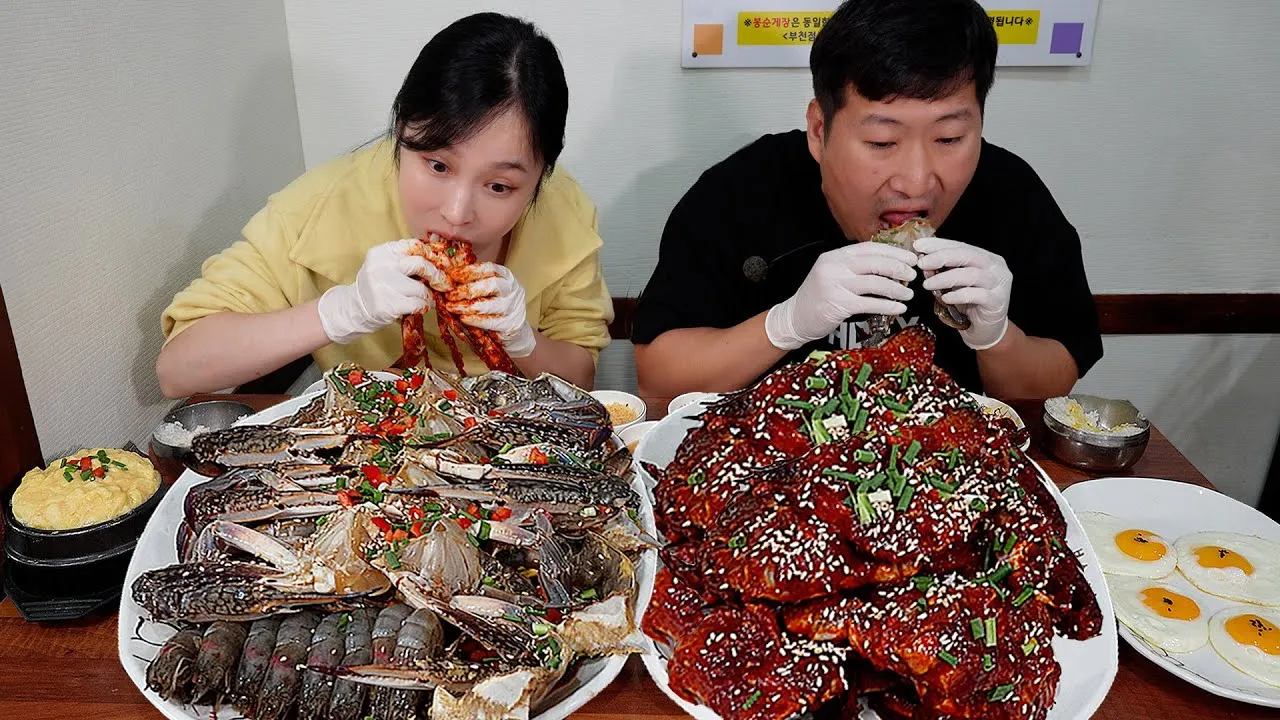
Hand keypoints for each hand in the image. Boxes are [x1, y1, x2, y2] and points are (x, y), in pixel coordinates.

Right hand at [317, 239, 445, 343]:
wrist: (355, 308)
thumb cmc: (377, 285)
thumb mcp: (386, 265)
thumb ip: (407, 259)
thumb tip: (439, 258)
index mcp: (382, 252)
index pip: (414, 245)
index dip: (431, 254)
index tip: (441, 263)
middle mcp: (381, 266)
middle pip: (420, 264)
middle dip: (436, 274)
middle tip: (443, 283)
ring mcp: (383, 286)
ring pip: (421, 288)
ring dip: (428, 295)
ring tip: (426, 298)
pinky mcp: (388, 305)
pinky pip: (418, 303)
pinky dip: (423, 306)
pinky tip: (420, 307)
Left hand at [443, 262, 536, 357]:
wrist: (514, 327)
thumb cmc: (496, 304)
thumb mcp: (489, 289)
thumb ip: (474, 283)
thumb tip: (449, 279)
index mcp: (506, 276)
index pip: (490, 268)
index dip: (470, 271)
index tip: (453, 275)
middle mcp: (512, 290)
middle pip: (491, 285)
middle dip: (467, 289)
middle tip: (450, 294)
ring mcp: (512, 308)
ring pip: (489, 305)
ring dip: (467, 306)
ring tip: (451, 307)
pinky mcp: (510, 325)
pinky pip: (490, 322)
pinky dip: (475, 320)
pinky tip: (463, 318)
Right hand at [764, 242, 916, 350]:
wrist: (794, 318)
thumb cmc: (817, 297)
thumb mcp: (832, 273)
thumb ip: (854, 267)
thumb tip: (889, 264)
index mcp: (835, 256)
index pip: (870, 248)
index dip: (894, 252)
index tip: (910, 258)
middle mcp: (834, 267)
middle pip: (875, 263)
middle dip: (899, 268)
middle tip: (913, 275)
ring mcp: (835, 285)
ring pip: (875, 283)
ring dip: (896, 289)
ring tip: (908, 294)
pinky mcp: (838, 304)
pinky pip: (870, 303)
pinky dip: (887, 306)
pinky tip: (898, 308)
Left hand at [915, 237, 1011, 349]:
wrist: (986, 330)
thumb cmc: (970, 304)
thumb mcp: (954, 284)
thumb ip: (943, 272)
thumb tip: (923, 262)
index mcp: (986, 258)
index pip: (961, 246)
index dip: (939, 245)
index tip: (918, 245)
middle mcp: (996, 267)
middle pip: (968, 255)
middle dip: (941, 257)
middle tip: (921, 263)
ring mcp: (999, 284)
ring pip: (971, 274)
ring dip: (945, 278)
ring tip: (927, 285)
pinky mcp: (997, 301)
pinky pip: (976, 295)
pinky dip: (958, 295)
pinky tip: (945, 298)